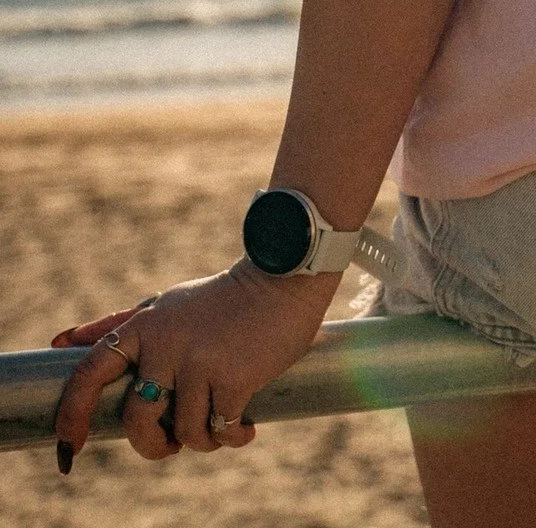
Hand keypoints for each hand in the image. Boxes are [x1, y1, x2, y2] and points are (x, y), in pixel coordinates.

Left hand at [52, 261, 338, 467]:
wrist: (284, 278)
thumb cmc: (223, 298)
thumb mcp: (167, 306)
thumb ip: (117, 324)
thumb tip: (60, 342)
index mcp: (145, 326)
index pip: (89, 373)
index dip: (72, 415)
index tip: (70, 448)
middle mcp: (166, 344)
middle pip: (137, 421)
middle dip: (153, 446)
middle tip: (172, 444)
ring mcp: (199, 361)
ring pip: (185, 433)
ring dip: (203, 441)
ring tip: (221, 426)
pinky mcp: (234, 377)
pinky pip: (221, 430)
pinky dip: (233, 437)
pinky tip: (245, 428)